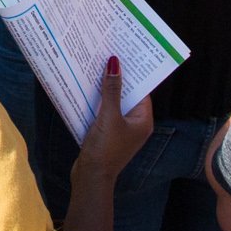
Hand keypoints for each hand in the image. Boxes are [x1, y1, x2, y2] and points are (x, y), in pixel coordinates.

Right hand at [73, 59, 154, 177]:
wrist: (91, 176)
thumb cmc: (105, 148)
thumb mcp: (108, 116)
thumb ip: (111, 90)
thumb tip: (115, 63)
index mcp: (143, 121)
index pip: (142, 91)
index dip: (133, 73)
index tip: (123, 54)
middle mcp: (135, 124)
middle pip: (128, 95)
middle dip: (117, 79)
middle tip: (106, 56)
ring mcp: (121, 129)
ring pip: (114, 103)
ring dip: (105, 89)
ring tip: (95, 68)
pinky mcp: (107, 133)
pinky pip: (104, 111)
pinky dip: (98, 101)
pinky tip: (87, 89)